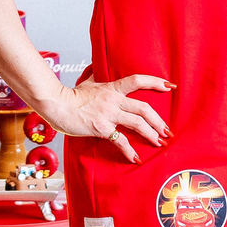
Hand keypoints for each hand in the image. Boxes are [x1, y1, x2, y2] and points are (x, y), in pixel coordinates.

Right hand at [42, 72, 172, 163]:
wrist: (56, 103)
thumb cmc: (70, 95)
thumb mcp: (88, 81)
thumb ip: (97, 77)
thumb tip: (97, 68)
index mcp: (112, 88)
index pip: (138, 81)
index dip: (156, 82)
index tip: (170, 86)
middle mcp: (113, 100)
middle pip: (144, 108)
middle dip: (158, 121)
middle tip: (167, 130)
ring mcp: (108, 114)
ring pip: (137, 123)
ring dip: (151, 134)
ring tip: (159, 142)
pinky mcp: (101, 127)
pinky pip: (120, 140)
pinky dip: (129, 151)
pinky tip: (136, 158)